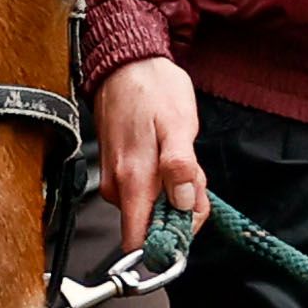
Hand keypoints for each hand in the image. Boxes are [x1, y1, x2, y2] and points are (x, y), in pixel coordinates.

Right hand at [95, 56, 207, 246]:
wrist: (126, 65)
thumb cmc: (153, 91)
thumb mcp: (179, 125)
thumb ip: (180, 167)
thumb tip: (182, 203)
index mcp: (134, 180)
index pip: (139, 242)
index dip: (169, 242)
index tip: (189, 219)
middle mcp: (118, 186)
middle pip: (152, 227)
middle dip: (181, 211)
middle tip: (192, 176)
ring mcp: (115, 180)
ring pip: (151, 209)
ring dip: (174, 193)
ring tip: (179, 158)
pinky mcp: (116, 172)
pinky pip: (144, 193)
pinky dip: (163, 182)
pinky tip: (167, 156)